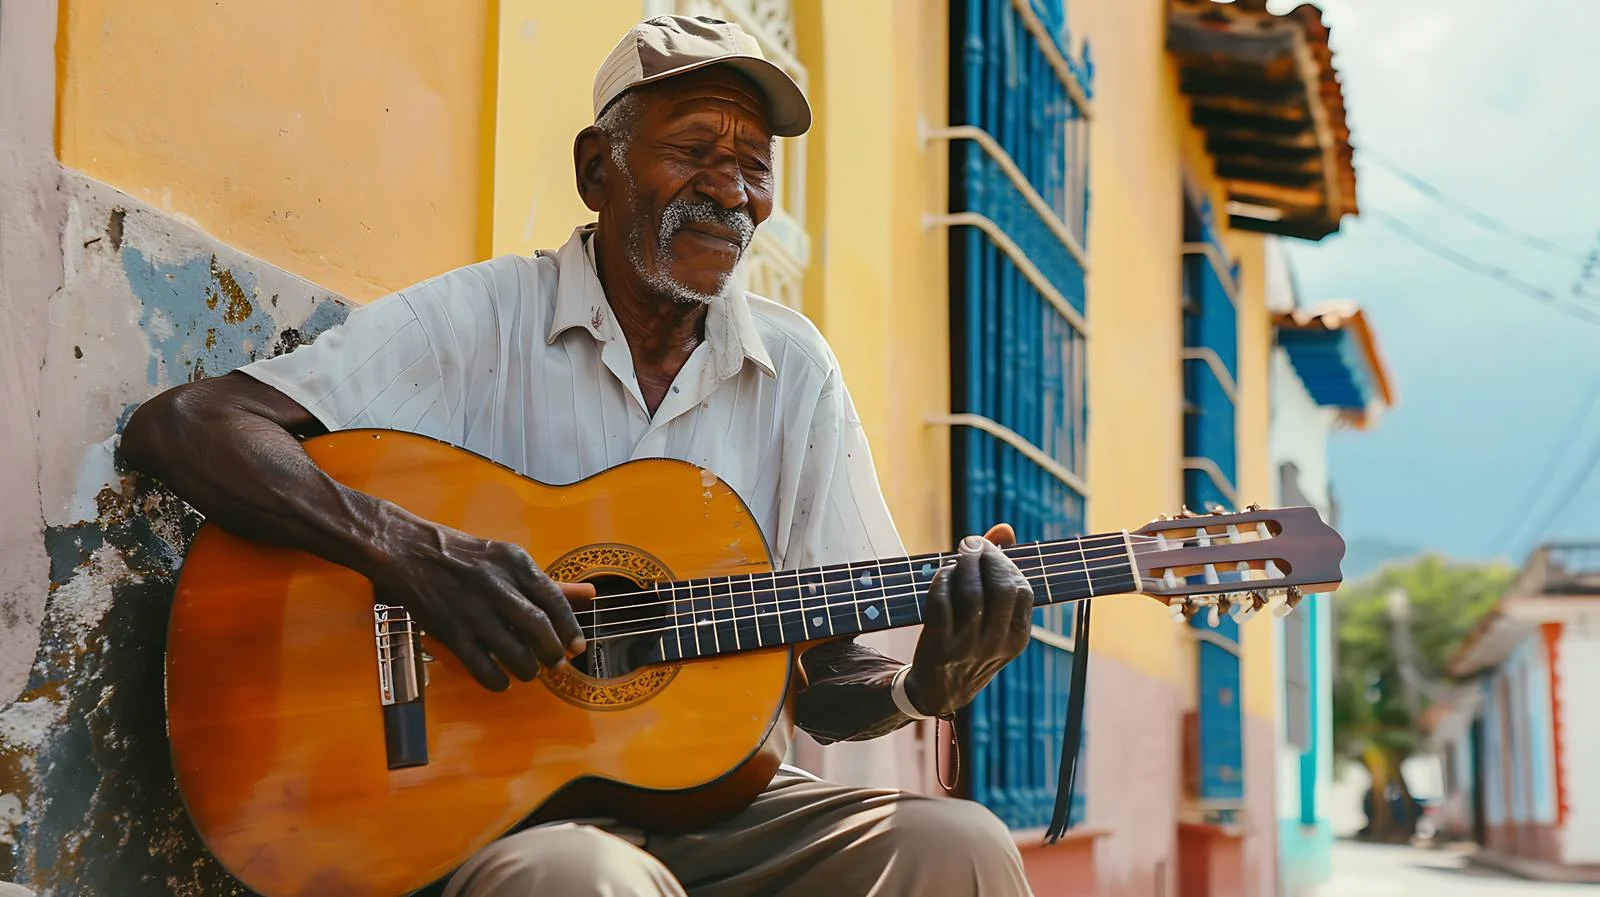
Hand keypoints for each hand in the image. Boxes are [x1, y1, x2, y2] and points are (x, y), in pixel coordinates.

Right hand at [364, 508, 592, 690]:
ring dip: (527, 670)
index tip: (578, 648)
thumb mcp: (509, 560)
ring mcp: (472, 611)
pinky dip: (496, 681)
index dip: (570, 629)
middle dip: (553, 653)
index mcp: (516, 564)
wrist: (410, 552)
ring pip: (513, 653)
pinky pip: (481, 667)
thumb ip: (548, 583)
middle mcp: (497, 586)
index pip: (554, 601)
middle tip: (556, 664)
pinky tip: (501, 681)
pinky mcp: (450, 631)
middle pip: (538, 630)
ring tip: (528, 671)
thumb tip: (590, 597)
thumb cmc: (466, 557)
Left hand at [904, 523, 1033, 717]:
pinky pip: (941, 605)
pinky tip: (943, 573)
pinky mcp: (940, 647)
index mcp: (1017, 638)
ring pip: (971, 595)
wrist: (939, 691)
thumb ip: (1000, 572)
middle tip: (972, 543)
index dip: (1007, 562)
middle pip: (1002, 589)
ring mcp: (968, 647)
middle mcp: (997, 644)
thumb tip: (1006, 528)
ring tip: (959, 554)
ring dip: (964, 565)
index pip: (1022, 591)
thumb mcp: (994, 619)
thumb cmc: (971, 644)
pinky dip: (942, 581)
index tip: (991, 548)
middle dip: (988, 558)